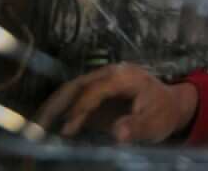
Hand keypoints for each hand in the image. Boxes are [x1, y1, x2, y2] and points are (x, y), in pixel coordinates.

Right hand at [35, 63, 197, 143]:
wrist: (170, 106)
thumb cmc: (163, 113)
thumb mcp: (155, 123)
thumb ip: (136, 127)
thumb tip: (117, 133)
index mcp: (125, 77)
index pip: (96, 89)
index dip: (80, 107)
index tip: (68, 128)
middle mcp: (110, 74)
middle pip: (77, 85)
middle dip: (56, 104)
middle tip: (38, 125)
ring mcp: (102, 81)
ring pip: (71, 89)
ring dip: (53, 106)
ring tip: (36, 126)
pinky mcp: (96, 92)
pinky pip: (74, 98)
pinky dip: (60, 110)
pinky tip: (47, 126)